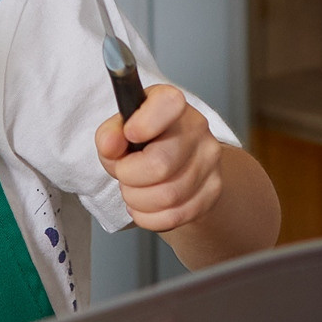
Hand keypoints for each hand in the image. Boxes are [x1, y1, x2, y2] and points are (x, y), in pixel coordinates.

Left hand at [98, 84, 223, 232]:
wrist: (178, 166)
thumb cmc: (146, 144)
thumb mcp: (121, 132)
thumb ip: (110, 134)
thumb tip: (110, 143)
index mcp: (173, 106)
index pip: (169, 104)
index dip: (145, 123)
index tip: (129, 134)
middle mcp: (197, 129)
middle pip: (160, 164)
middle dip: (129, 176)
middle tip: (124, 174)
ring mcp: (209, 162)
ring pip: (166, 196)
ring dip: (137, 200)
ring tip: (134, 190)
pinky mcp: (212, 192)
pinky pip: (175, 215)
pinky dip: (149, 217)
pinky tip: (145, 206)